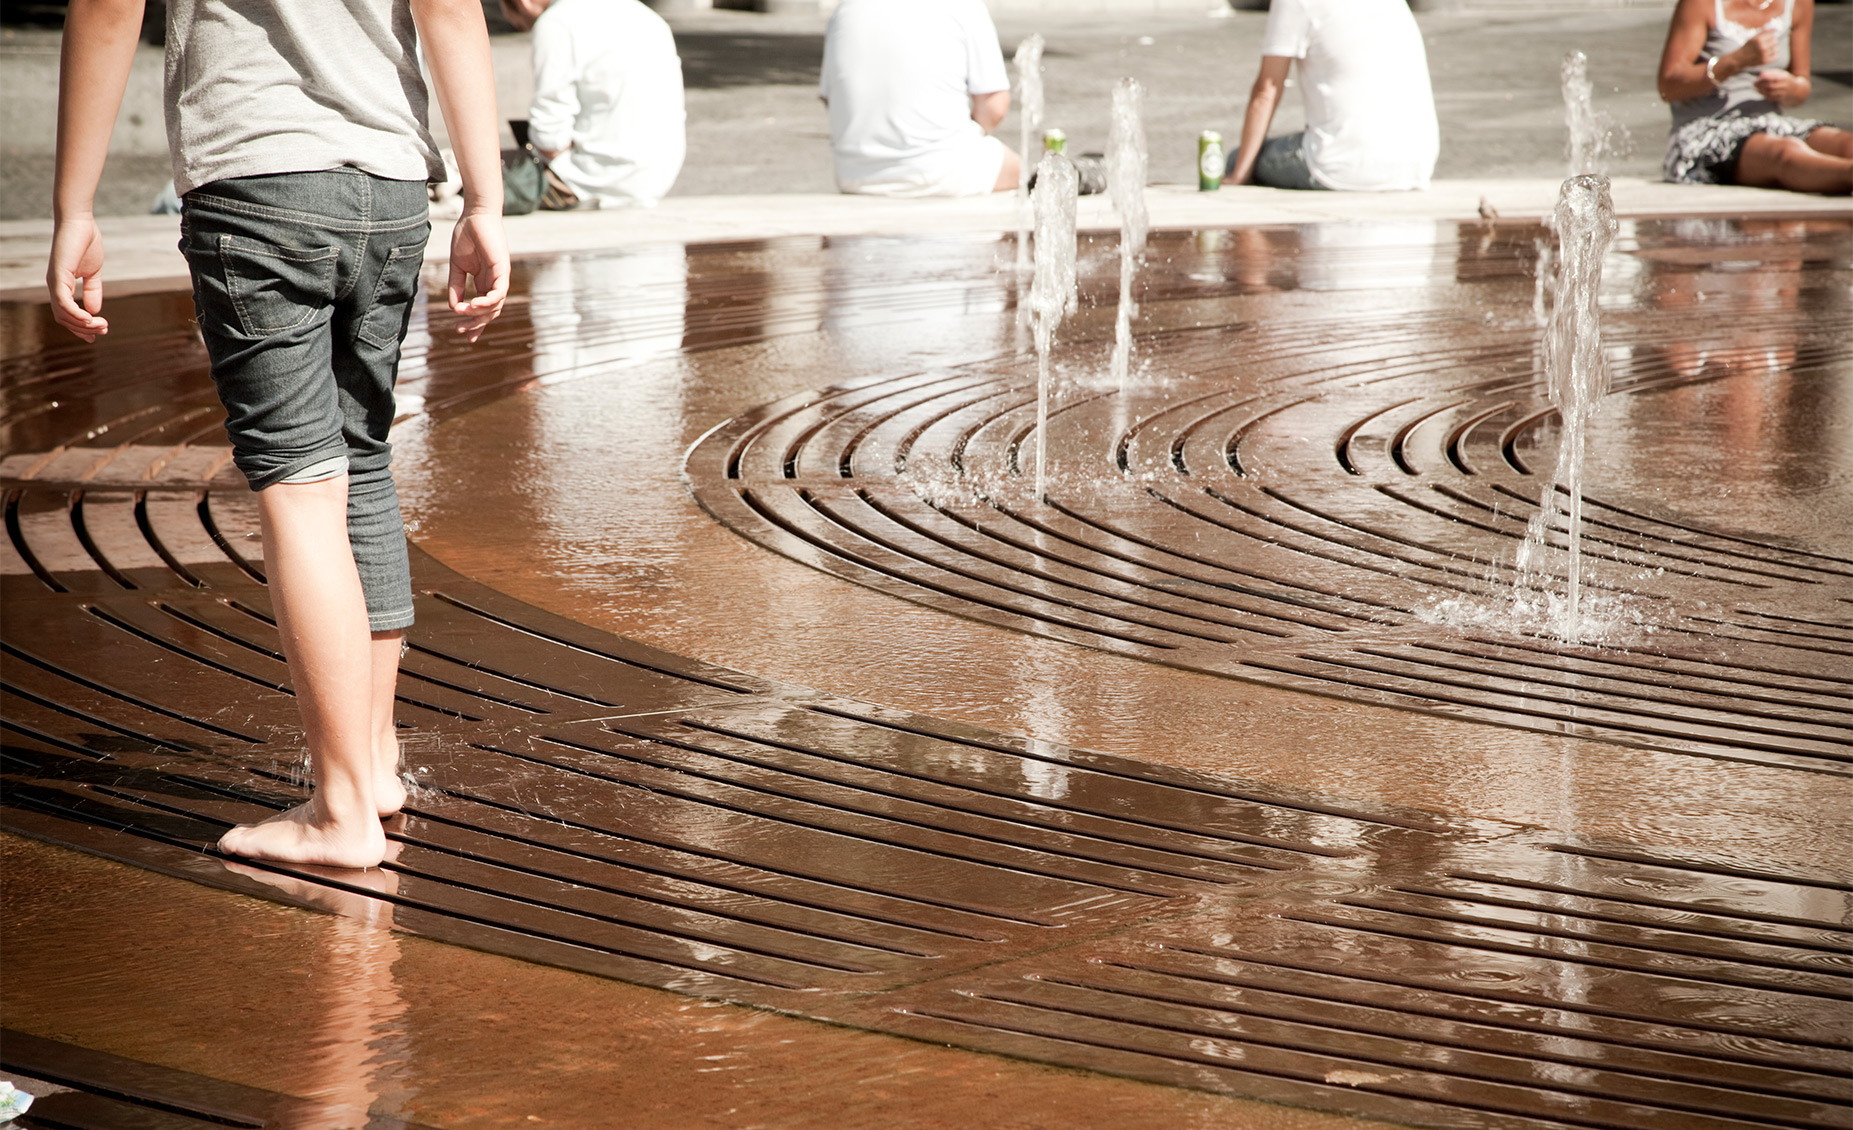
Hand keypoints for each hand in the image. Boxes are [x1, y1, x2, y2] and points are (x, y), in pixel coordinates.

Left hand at [47, 215, 108, 340]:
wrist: (79, 222)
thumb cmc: (86, 242)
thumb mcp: (93, 272)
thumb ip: (93, 291)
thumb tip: (95, 311)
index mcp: (61, 285)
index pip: (67, 314)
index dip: (82, 327)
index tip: (101, 332)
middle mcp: (54, 286)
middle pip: (64, 319)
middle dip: (84, 330)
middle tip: (104, 330)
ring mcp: (54, 282)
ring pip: (63, 315)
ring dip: (83, 325)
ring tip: (102, 325)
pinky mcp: (58, 276)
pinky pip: (64, 303)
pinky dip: (77, 314)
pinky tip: (92, 318)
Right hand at [445, 209, 507, 343]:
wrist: (475, 215)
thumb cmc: (467, 236)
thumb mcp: (457, 266)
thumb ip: (456, 286)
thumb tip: (453, 307)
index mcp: (484, 282)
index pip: (483, 309)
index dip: (476, 324)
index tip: (465, 336)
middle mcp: (495, 282)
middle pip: (490, 312)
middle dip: (476, 324)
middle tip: (461, 331)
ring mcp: (500, 277)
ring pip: (495, 306)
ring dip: (479, 314)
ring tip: (463, 314)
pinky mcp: (502, 269)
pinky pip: (499, 292)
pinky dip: (487, 301)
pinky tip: (473, 304)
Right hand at [1734, 28, 1778, 69]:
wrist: (1739, 59)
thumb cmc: (1747, 48)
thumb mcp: (1753, 38)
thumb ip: (1763, 32)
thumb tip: (1775, 29)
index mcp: (1759, 39)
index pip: (1772, 34)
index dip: (1770, 36)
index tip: (1767, 38)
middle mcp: (1762, 46)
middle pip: (1775, 41)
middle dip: (1771, 42)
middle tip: (1767, 45)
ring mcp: (1764, 54)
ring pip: (1776, 48)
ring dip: (1772, 49)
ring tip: (1766, 50)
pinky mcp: (1765, 61)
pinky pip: (1776, 56)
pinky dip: (1773, 55)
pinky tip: (1768, 54)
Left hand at [1754, 67, 1807, 106]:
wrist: (1797, 90)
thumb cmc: (1786, 80)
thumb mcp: (1781, 74)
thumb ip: (1771, 73)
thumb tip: (1761, 74)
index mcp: (1784, 77)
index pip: (1772, 78)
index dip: (1763, 79)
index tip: (1757, 79)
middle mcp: (1784, 85)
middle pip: (1770, 86)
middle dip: (1760, 85)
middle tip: (1755, 84)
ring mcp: (1783, 92)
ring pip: (1769, 92)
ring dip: (1761, 91)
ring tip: (1757, 88)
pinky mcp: (1781, 98)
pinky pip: (1771, 97)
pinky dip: (1764, 95)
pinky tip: (1762, 92)